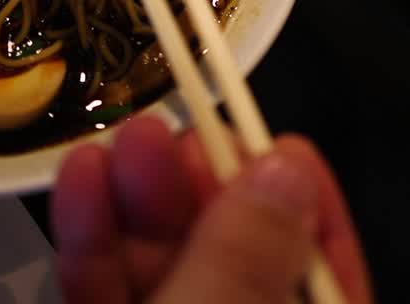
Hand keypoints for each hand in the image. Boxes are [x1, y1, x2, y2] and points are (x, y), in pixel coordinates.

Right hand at [51, 115, 373, 303]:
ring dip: (141, 199)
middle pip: (238, 260)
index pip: (327, 276)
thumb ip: (242, 264)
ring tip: (127, 138)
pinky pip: (109, 290)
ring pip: (166, 267)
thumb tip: (282, 177)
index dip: (307, 207)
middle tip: (187, 122)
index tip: (282, 145)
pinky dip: (92, 241)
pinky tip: (82, 180)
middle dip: (208, 187)